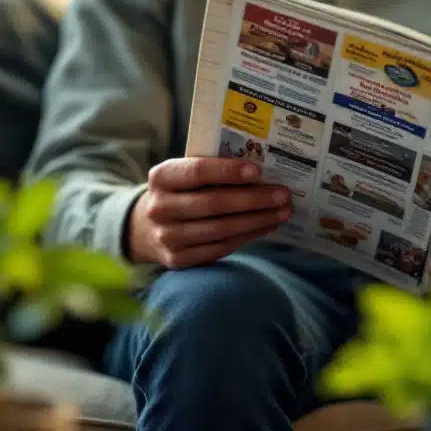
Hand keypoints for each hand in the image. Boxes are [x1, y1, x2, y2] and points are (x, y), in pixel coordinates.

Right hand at [128, 157, 290, 268]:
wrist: (147, 227)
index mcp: (162, 177)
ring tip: (283, 212)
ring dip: (257, 220)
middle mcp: (160, 208)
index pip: (197, 172)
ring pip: (221, 229)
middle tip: (283, 195)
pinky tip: (267, 226)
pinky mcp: (179, 259)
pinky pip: (221, 247)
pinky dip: (248, 236)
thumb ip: (214, 171)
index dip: (228, 172)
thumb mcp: (185, 174)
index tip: (258, 171)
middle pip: (213, 203)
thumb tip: (262, 173)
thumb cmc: (181, 192)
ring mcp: (167, 237)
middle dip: (253, 199)